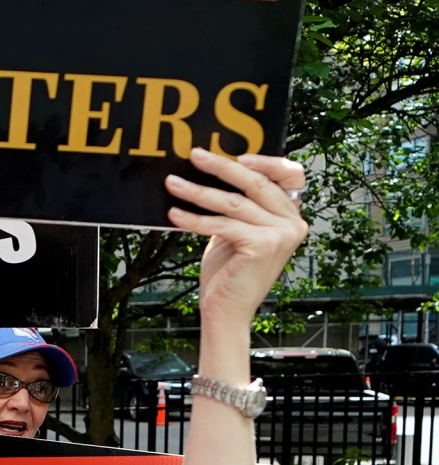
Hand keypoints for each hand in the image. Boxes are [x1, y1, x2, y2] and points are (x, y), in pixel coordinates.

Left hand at [165, 149, 308, 325]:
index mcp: (290, 215)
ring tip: (172, 183)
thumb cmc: (228, 269)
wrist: (227, 309)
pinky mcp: (263, 246)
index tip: (237, 155)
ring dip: (197, 191)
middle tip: (193, 155)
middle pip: (257, 182)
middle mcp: (293, 222)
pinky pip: (222, 224)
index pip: (291, 175)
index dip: (266, 161)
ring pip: (234, 202)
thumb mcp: (236, 229)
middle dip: (221, 167)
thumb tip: (211, 170)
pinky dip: (194, 218)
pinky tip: (174, 214)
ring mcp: (282, 234)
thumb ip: (238, 204)